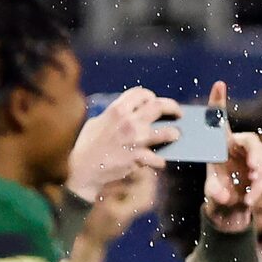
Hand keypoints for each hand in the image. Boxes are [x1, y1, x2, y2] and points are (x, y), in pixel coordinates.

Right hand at [67, 87, 178, 207]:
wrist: (82, 169)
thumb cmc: (88, 145)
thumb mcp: (98, 122)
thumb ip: (115, 115)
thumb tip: (129, 112)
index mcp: (117, 109)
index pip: (140, 93)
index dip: (150, 95)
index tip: (154, 101)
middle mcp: (128, 121)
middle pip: (159, 106)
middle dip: (173, 108)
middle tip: (178, 113)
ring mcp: (135, 140)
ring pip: (167, 133)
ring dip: (174, 134)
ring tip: (175, 135)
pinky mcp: (138, 158)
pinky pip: (159, 159)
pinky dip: (160, 161)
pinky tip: (159, 162)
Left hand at [200, 83, 261, 233]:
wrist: (231, 209)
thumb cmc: (218, 192)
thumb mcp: (212, 191)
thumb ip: (215, 191)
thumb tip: (222, 194)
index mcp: (221, 143)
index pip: (220, 120)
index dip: (220, 101)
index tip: (219, 84)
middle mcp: (238, 147)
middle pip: (251, 140)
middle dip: (255, 152)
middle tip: (254, 167)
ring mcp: (253, 158)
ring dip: (260, 168)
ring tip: (253, 182)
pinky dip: (257, 188)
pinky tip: (249, 200)